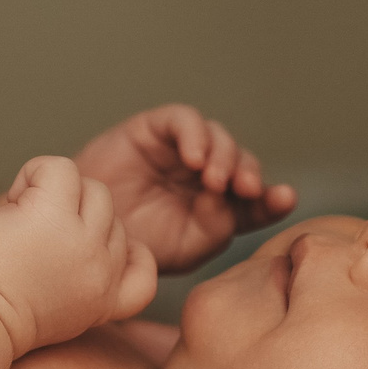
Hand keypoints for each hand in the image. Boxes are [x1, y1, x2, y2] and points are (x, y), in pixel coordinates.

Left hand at [0, 156, 155, 354]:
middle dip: (74, 215)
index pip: (144, 267)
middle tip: (29, 238)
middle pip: (110, 215)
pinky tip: (12, 200)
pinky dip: (33, 172)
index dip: (124, 248)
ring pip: (93, 188)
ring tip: (18, 218)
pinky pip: (59, 167)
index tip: (83, 247)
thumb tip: (86, 233)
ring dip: (54, 192)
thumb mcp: (60, 312)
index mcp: (104, 300)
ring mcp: (81, 242)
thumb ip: (83, 281)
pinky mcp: (52, 215)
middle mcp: (100, 271)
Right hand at [75, 106, 293, 270]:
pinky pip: (184, 120)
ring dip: (225, 155)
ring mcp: (180, 151)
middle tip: (245, 189)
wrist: (84, 233)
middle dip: (248, 173)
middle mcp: (203, 176)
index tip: (283, 198)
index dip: (273, 198)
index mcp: (217, 208)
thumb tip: (231, 196)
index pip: (257, 199)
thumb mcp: (187, 248)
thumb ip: (218, 226)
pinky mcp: (154, 129)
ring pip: (218, 137)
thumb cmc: (135, 245)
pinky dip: (195, 134)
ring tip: (214, 179)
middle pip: (241, 163)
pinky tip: (193, 159)